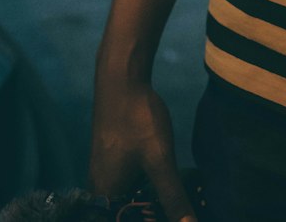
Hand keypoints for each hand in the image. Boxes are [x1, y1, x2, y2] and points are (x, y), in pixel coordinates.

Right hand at [89, 76, 196, 221]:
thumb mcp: (159, 159)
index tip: (177, 217)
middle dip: (156, 212)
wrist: (121, 79)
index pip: (127, 221)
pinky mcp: (113, 160)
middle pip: (129, 213)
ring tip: (182, 198)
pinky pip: (130, 184)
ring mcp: (105, 174)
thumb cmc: (137, 118)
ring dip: (153, 201)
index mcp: (105, 197)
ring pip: (131, 199)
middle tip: (185, 209)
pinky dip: (149, 186)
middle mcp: (100, 190)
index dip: (152, 220)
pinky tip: (169, 182)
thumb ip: (173, 196)